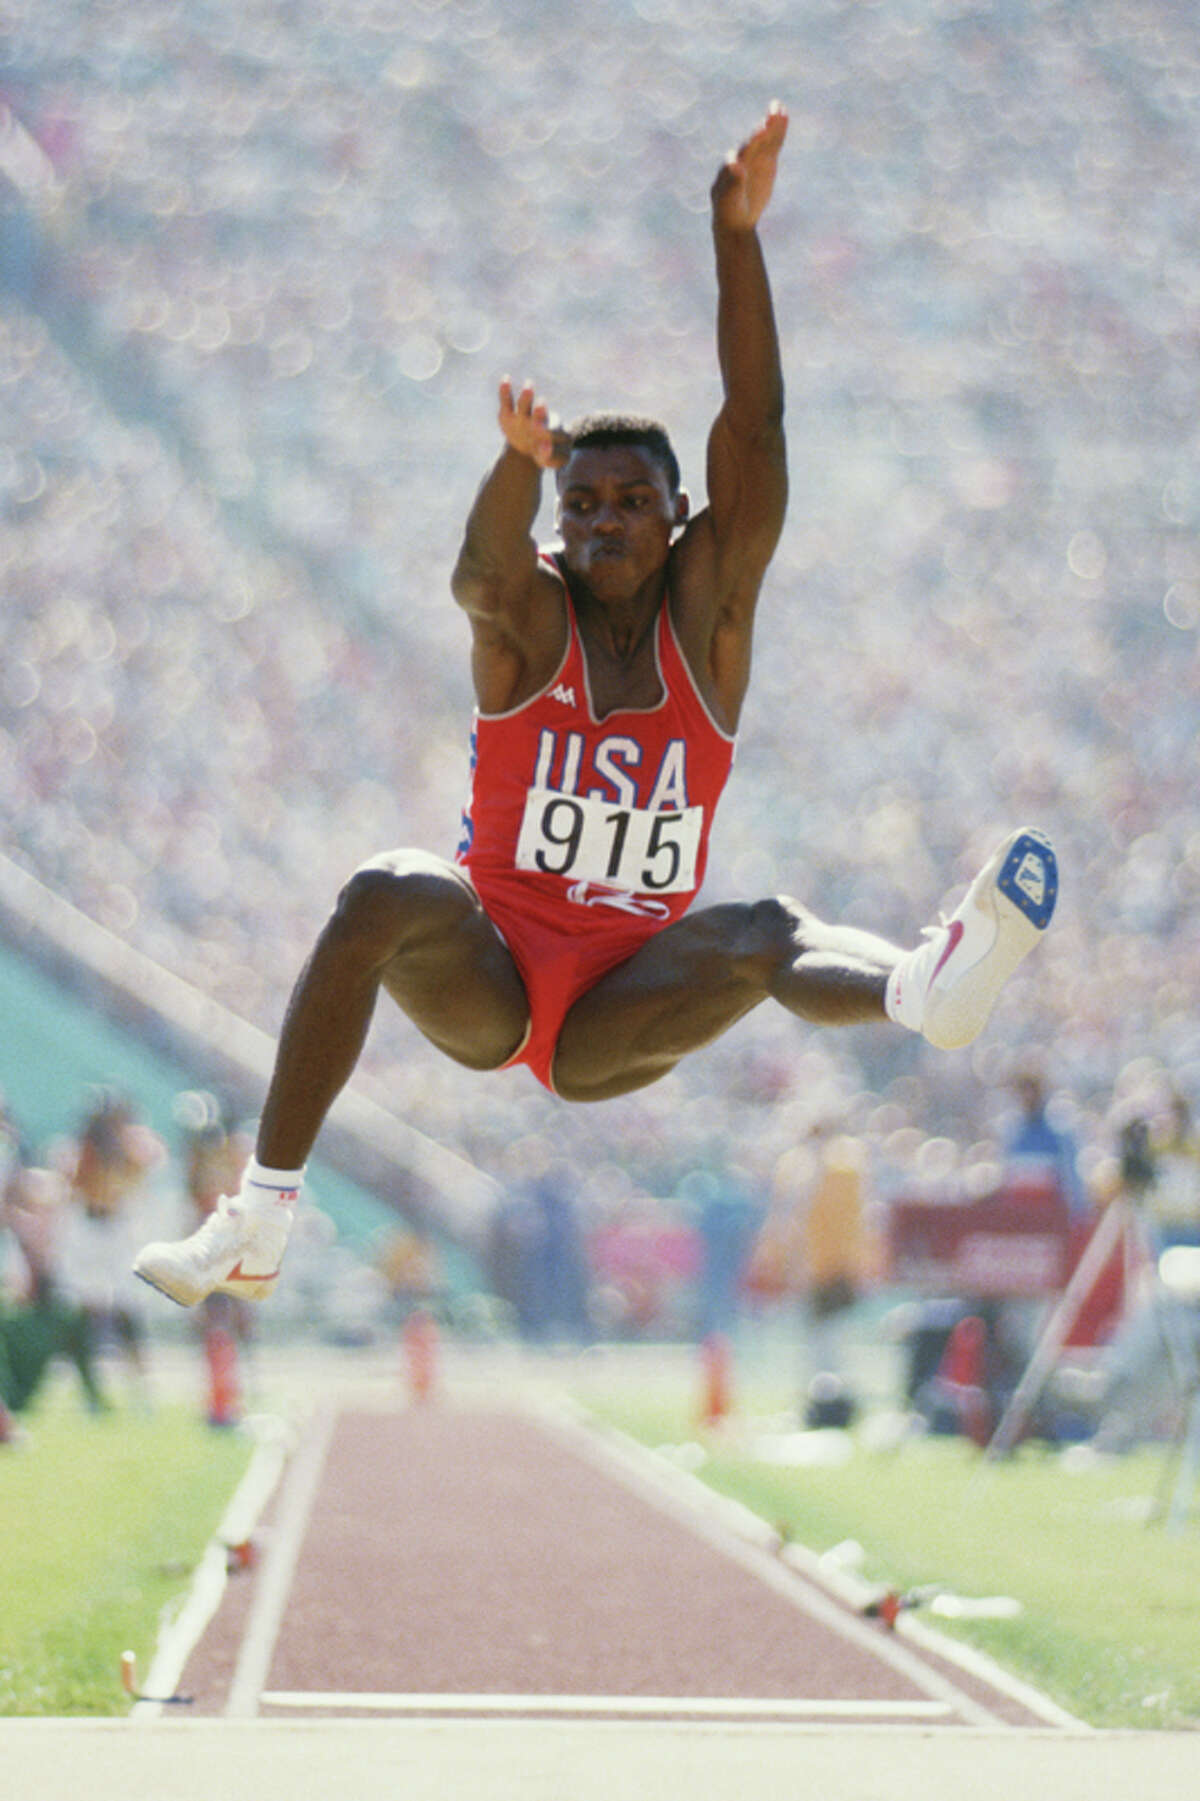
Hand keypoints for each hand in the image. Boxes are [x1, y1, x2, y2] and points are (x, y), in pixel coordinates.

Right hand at [498, 378, 570, 468]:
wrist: (532, 449)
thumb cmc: (547, 454)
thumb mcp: (553, 460)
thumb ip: (552, 457)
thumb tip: (545, 447)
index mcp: (556, 431)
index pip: (553, 434)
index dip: (548, 440)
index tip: (544, 447)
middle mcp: (539, 420)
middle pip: (540, 415)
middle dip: (539, 413)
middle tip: (541, 405)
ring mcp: (524, 416)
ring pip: (525, 405)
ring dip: (526, 397)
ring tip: (528, 386)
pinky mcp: (509, 414)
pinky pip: (507, 401)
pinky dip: (505, 392)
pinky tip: (506, 379)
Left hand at [711, 102, 787, 232]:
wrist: (736, 218)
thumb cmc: (729, 211)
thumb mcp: (730, 200)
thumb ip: (733, 184)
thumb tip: (735, 166)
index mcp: (731, 167)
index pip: (743, 153)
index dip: (752, 143)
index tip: (761, 132)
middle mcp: (743, 157)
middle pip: (754, 141)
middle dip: (763, 128)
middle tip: (772, 113)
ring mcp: (755, 157)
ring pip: (765, 138)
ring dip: (772, 123)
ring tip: (778, 107)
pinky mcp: (766, 160)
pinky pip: (774, 142)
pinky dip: (779, 130)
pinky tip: (784, 114)